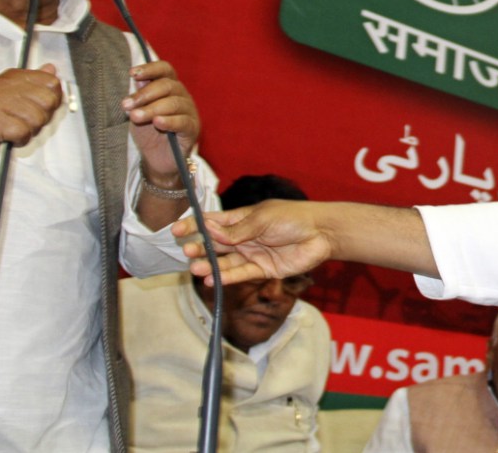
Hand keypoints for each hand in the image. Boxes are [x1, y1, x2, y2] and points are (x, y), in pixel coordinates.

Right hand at [0, 65, 62, 166]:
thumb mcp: (11, 96)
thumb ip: (33, 84)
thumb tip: (51, 69)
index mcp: (12, 77)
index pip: (52, 83)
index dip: (52, 100)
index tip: (39, 108)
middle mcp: (5, 86)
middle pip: (49, 102)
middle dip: (42, 118)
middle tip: (24, 122)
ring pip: (37, 119)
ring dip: (29, 131)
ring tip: (13, 129)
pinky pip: (23, 133)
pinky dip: (19, 140)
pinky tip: (7, 137)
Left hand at [121, 60, 199, 183]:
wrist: (156, 160)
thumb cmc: (148, 132)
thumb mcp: (138, 112)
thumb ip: (139, 97)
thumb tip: (138, 80)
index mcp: (170, 87)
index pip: (165, 69)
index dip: (150, 68)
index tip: (132, 74)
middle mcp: (182, 96)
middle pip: (167, 86)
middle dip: (144, 94)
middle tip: (126, 105)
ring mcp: (190, 112)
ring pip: (173, 104)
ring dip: (151, 109)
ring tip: (135, 117)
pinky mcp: (193, 129)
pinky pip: (182, 122)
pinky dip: (169, 121)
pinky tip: (157, 123)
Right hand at [175, 200, 331, 285]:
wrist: (321, 233)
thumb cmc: (293, 218)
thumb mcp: (262, 219)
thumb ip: (237, 230)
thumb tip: (210, 232)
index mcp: (242, 218)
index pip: (213, 222)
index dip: (194, 226)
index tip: (176, 230)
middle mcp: (244, 237)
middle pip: (216, 244)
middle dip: (200, 248)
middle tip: (187, 252)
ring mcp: (252, 253)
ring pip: (226, 261)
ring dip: (210, 265)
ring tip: (196, 269)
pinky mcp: (263, 269)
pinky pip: (241, 274)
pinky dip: (226, 277)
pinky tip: (213, 280)